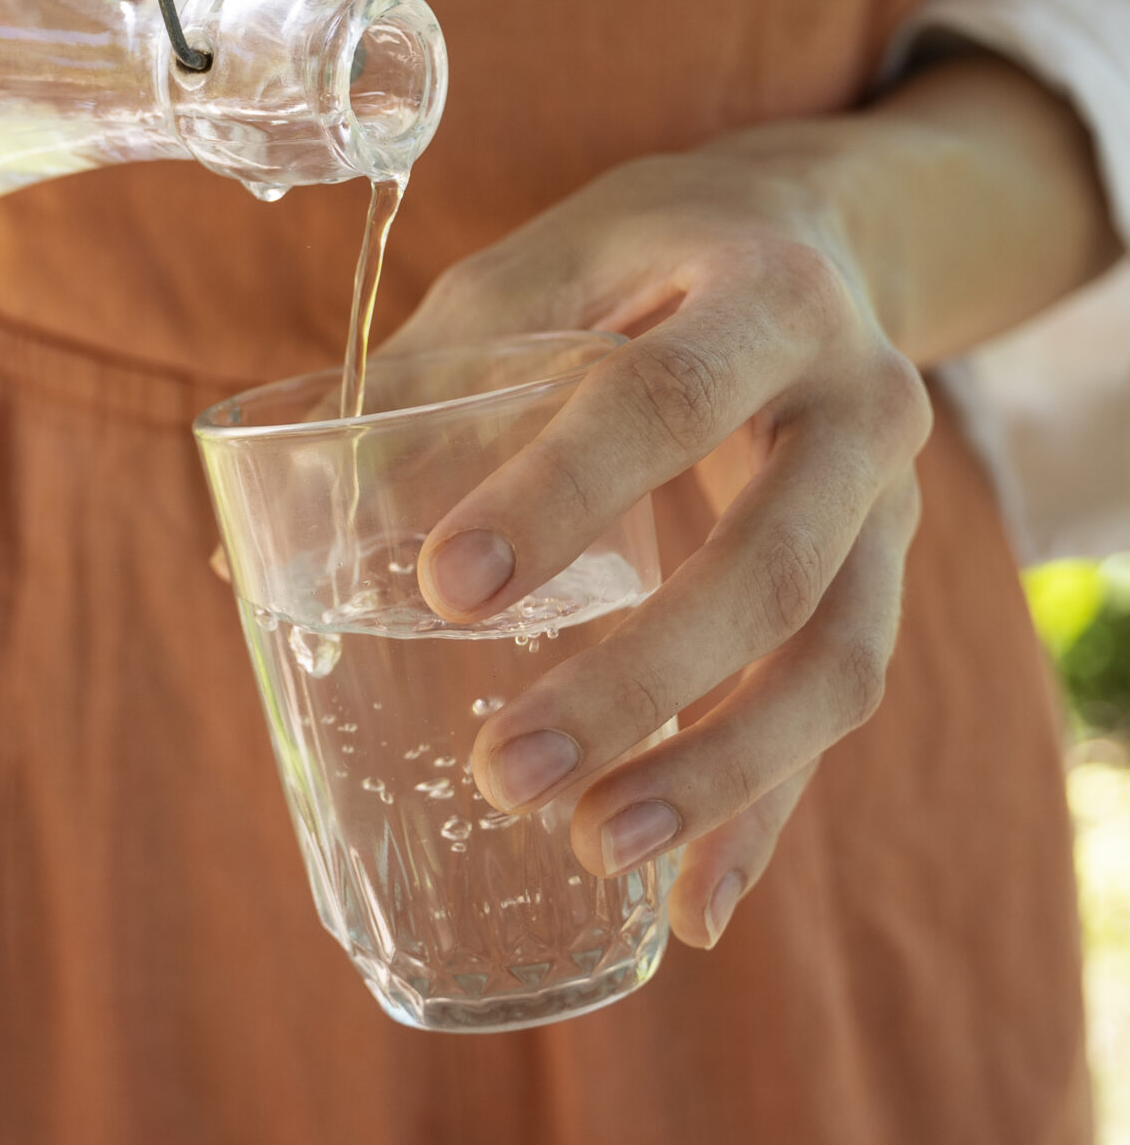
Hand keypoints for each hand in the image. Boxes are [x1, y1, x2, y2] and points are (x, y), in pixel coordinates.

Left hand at [384, 134, 934, 950]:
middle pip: (769, 561)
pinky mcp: (887, 578)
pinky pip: (839, 708)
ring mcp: (892, 502)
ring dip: (716, 774)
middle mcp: (858, 400)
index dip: (558, 496)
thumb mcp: (531, 278)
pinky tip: (691, 906)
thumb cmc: (630, 264)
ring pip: (833, 660)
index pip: (666, 403)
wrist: (812, 238)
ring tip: (589, 848)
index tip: (445, 586)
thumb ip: (416, 401)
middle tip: (502, 771)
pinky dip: (764, 812)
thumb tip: (252, 560)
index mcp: (761, 295)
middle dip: (638, 680)